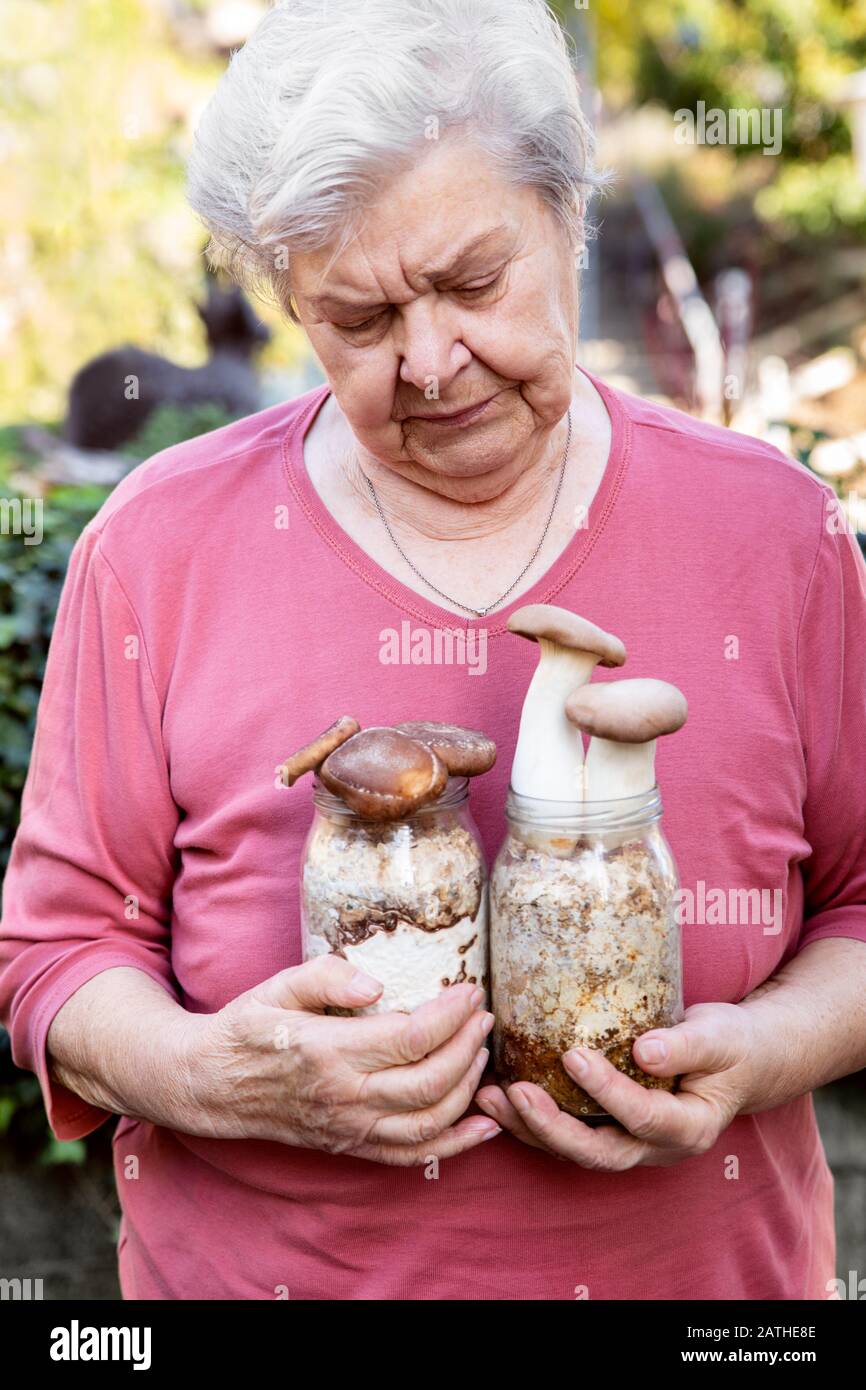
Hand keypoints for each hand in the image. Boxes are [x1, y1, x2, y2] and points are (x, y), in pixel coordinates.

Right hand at [182, 954, 499, 1164]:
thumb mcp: (278, 986)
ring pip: (429, 1122)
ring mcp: (349, 1129)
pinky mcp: (351, 1147)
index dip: (451, 1015)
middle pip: (430, 1081)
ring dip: (468, 1088)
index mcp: (327, 1050)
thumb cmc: (248, 1028)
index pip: (409, 1038)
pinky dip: (457, 1144)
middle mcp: (343, 1097)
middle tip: (482, 1016)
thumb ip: (327, 975)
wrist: (211, 1085)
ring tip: (481, 1052)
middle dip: (468, 1046)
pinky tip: (485, 1124)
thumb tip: (378, 984)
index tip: (471, 991)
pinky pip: (413, 1156)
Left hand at [475, 1003, 755, 1168]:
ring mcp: (629, 1144)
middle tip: (516, 1093)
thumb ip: (686, 1046)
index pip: (641, 1117)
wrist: (738, 1060)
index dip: (606, 1090)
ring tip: (489, 1095)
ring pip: (573, 1148)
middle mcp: (654, 1148)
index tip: (573, 1054)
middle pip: (598, 1152)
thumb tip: (645, 1050)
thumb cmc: (731, 1046)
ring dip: (529, 1128)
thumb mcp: (720, 1039)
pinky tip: (498, 1093)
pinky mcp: (608, 1129)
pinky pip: (566, 1131)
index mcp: (688, 1129)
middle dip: (552, 1127)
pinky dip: (530, 1119)